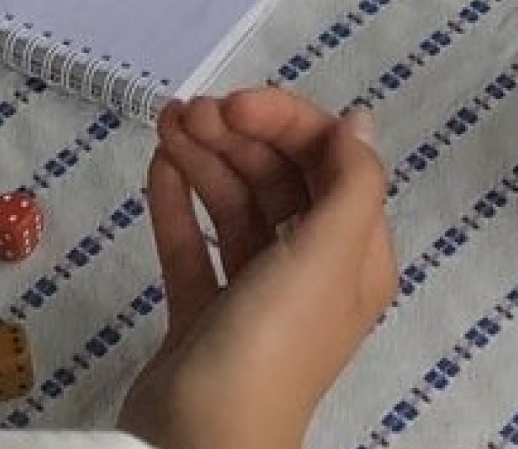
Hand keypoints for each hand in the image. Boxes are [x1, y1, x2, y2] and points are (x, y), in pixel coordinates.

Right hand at [123, 90, 396, 448]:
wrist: (198, 442)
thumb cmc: (273, 342)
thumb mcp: (329, 253)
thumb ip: (352, 181)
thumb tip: (359, 120)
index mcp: (354, 257)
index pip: (330, 164)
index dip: (287, 123)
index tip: (236, 103)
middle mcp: (310, 272)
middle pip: (281, 180)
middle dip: (239, 138)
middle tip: (191, 110)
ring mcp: (253, 296)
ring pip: (234, 207)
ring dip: (205, 160)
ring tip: (166, 124)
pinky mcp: (202, 317)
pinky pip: (193, 246)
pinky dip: (177, 205)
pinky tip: (159, 166)